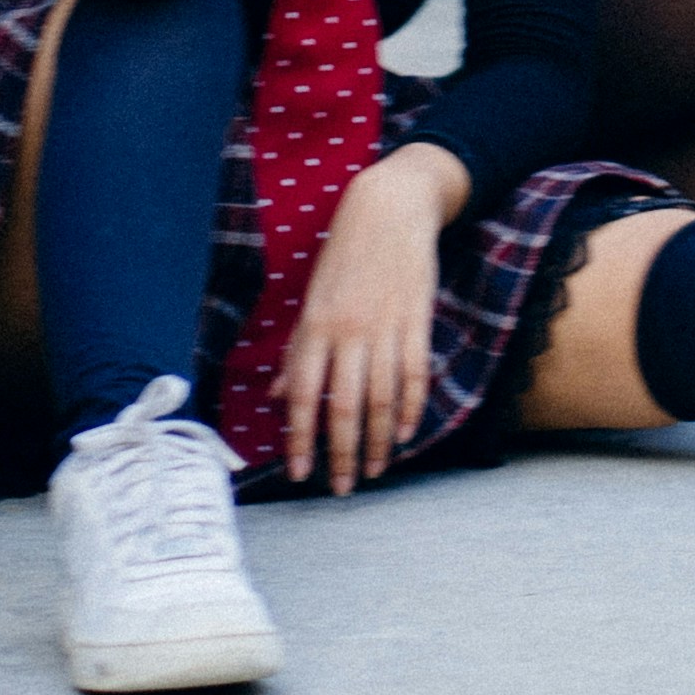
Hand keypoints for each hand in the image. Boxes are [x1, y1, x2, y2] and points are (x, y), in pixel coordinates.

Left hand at [278, 148, 468, 493]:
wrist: (389, 207)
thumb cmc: (343, 254)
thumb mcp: (311, 298)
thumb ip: (297, 352)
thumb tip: (277, 397)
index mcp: (315, 325)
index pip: (304, 395)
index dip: (301, 438)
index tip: (299, 473)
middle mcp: (348, 331)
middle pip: (345, 407)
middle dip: (342, 454)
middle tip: (343, 488)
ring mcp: (385, 327)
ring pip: (382, 399)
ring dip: (379, 441)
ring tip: (376, 471)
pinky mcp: (417, 321)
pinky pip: (414, 376)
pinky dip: (412, 409)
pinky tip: (407, 434)